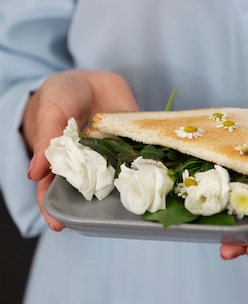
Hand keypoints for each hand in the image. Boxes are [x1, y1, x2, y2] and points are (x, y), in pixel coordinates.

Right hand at [23, 69, 138, 230]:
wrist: (88, 79)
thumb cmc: (60, 97)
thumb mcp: (50, 113)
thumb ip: (46, 140)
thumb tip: (35, 172)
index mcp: (63, 163)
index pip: (54, 191)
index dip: (55, 209)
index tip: (58, 224)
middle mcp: (89, 165)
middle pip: (91, 191)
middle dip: (97, 204)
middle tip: (102, 218)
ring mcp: (113, 155)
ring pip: (119, 177)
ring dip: (127, 187)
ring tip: (133, 200)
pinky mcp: (133, 141)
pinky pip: (141, 152)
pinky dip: (150, 160)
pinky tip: (157, 170)